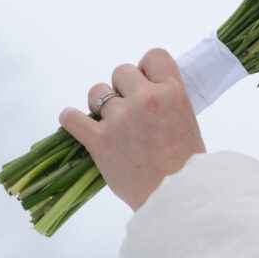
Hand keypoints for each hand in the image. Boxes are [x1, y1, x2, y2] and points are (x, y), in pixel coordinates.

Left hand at [59, 48, 205, 211]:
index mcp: (172, 92)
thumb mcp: (187, 122)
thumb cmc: (187, 167)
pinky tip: (76, 122)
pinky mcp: (100, 141)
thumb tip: (147, 93)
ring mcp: (120, 119)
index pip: (154, 56)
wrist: (178, 200)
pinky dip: (71, 119)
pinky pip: (72, 118)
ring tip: (108, 122)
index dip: (146, 69)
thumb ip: (167, 102)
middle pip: (122, 71)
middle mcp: (145, 99)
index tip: (144, 83)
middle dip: (123, 88)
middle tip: (128, 110)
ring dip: (100, 103)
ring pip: (97, 91)